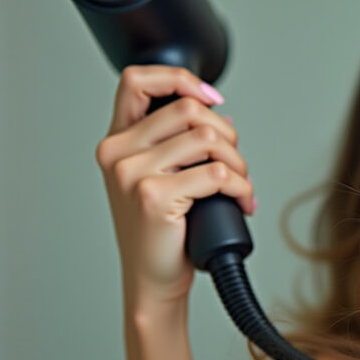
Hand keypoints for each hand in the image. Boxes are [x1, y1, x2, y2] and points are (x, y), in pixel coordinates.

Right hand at [96, 65, 254, 308]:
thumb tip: (214, 110)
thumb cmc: (164, 231)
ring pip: (208, 139)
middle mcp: (117, 153)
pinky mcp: (154, 196)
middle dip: (228, 133)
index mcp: (117, 142)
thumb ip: (175, 143)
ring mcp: (132, 174)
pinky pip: (216, 173)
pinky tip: (242, 202)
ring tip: (240, 185)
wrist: (153, 280)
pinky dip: (241, 186)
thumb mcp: (159, 178)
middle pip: (189, 110)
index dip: (180, 79)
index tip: (212, 99)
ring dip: (239, 162)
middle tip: (235, 163)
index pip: (136, 80)